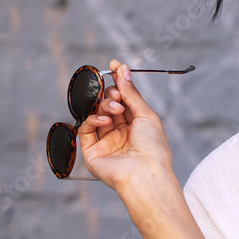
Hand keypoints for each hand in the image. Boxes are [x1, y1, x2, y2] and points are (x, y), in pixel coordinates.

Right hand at [76, 60, 173, 193]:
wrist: (145, 173)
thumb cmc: (153, 147)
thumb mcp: (146, 114)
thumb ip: (131, 93)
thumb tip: (122, 70)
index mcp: (137, 125)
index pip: (124, 99)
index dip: (119, 81)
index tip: (114, 65)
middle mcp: (121, 133)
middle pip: (109, 104)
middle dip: (111, 94)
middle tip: (116, 94)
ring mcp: (106, 142)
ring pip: (97, 114)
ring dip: (104, 106)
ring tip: (115, 109)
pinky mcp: (92, 152)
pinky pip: (85, 129)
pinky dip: (92, 120)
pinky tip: (104, 120)